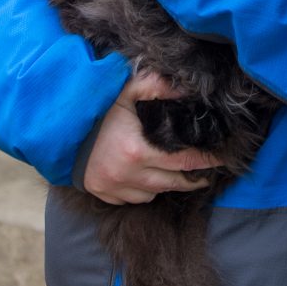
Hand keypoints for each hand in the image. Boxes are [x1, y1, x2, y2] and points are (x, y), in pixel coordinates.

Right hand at [82, 70, 219, 204]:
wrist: (63, 129)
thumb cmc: (99, 110)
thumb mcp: (127, 91)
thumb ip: (155, 86)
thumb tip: (185, 88)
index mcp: (137, 150)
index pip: (185, 161)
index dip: (207, 160)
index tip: (222, 158)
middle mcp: (128, 175)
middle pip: (175, 182)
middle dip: (195, 177)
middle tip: (208, 171)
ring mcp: (116, 188)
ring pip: (156, 193)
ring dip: (167, 183)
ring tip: (176, 171)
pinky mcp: (106, 195)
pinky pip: (137, 198)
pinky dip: (145, 189)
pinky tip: (147, 176)